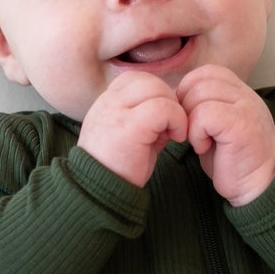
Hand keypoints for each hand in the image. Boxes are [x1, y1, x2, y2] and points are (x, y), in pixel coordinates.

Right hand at [77, 71, 187, 187]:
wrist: (97, 193)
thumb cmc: (117, 170)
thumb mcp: (129, 137)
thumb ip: (147, 119)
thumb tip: (173, 111)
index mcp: (107, 102)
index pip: (137, 80)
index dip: (157, 95)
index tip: (163, 121)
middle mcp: (108, 102)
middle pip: (149, 80)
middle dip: (169, 101)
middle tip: (173, 128)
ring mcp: (117, 111)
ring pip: (157, 89)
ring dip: (175, 110)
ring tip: (174, 133)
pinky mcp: (129, 126)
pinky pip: (163, 107)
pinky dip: (177, 120)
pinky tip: (176, 138)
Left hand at [176, 66, 274, 206]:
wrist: (258, 189)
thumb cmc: (234, 161)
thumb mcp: (217, 127)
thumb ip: (203, 106)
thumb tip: (175, 98)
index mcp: (239, 91)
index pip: (206, 72)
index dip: (188, 92)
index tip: (188, 119)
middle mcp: (245, 94)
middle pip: (199, 81)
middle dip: (185, 107)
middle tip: (191, 132)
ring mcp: (246, 107)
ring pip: (199, 95)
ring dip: (190, 121)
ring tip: (200, 141)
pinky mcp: (241, 125)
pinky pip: (205, 114)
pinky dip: (196, 133)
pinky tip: (203, 147)